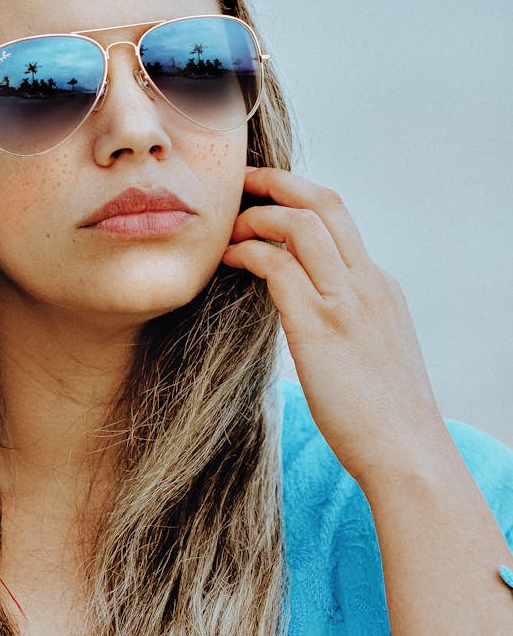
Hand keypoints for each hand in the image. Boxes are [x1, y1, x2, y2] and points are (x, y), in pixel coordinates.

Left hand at [221, 168, 448, 486]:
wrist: (408, 454)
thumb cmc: (384, 418)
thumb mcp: (374, 352)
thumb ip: (347, 324)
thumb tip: (310, 318)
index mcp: (379, 286)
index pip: (339, 220)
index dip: (299, 200)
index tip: (269, 198)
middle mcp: (367, 283)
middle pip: (326, 202)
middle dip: (280, 181)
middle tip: (244, 182)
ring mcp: (346, 301)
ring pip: (301, 224)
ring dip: (258, 215)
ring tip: (227, 227)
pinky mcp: (319, 326)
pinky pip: (277, 266)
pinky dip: (248, 254)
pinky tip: (228, 261)